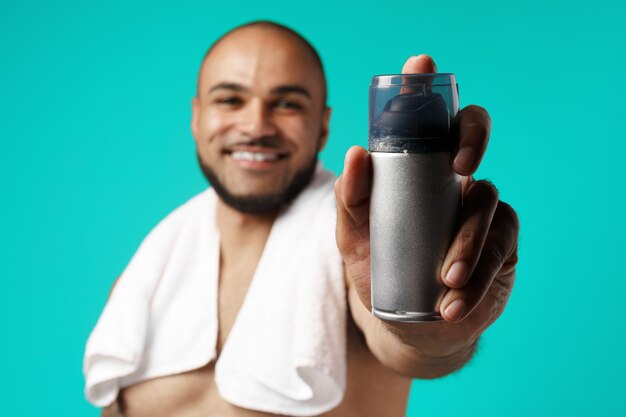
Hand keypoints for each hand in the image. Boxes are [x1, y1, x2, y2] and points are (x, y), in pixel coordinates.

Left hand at [335, 55, 519, 357]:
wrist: (408, 323)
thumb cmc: (380, 272)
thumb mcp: (355, 240)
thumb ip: (351, 202)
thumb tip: (357, 153)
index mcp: (416, 173)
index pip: (425, 122)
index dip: (427, 91)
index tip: (421, 66)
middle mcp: (451, 181)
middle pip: (472, 133)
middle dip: (470, 135)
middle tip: (458, 165)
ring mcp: (480, 211)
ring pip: (486, 200)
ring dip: (467, 241)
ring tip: (445, 279)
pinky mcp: (503, 245)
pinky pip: (499, 248)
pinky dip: (478, 275)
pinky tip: (455, 302)